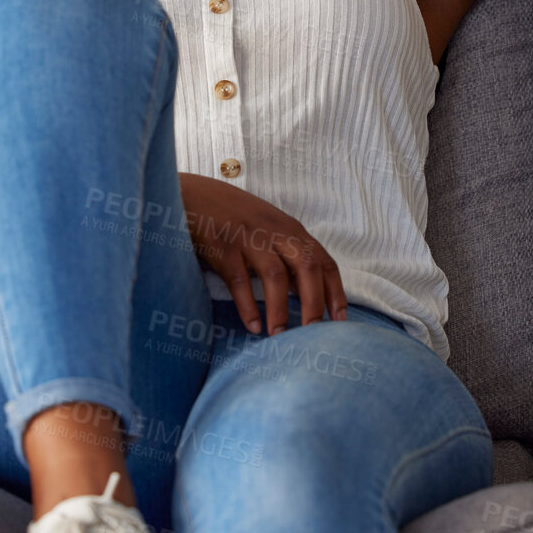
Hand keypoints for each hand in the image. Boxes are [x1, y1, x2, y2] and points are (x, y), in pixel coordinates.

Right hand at [178, 173, 348, 334]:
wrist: (192, 195)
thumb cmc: (233, 217)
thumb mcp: (268, 229)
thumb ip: (288, 255)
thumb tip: (307, 294)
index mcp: (290, 230)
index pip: (323, 262)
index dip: (335, 292)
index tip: (341, 321)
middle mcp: (274, 232)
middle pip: (306, 268)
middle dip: (314, 303)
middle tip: (314, 335)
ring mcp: (248, 238)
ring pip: (275, 275)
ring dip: (280, 309)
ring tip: (280, 337)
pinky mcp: (222, 247)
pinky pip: (239, 280)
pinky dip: (248, 305)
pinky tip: (253, 326)